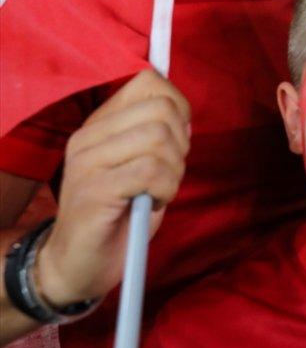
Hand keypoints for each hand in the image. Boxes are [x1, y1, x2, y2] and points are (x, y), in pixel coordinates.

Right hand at [34, 70, 189, 308]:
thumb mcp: (142, 167)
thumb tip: (185, 117)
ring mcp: (87, 162)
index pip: (147, 82)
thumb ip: (160, 138)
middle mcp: (88, 136)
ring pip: (158, 138)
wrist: (77, 265)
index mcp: (100, 124)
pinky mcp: (93, 190)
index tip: (177, 139)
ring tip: (159, 191)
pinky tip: (153, 203)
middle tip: (169, 172)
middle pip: (161, 109)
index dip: (178, 106)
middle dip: (180, 142)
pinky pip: (150, 171)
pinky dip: (166, 188)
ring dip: (174, 169)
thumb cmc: (118, 215)